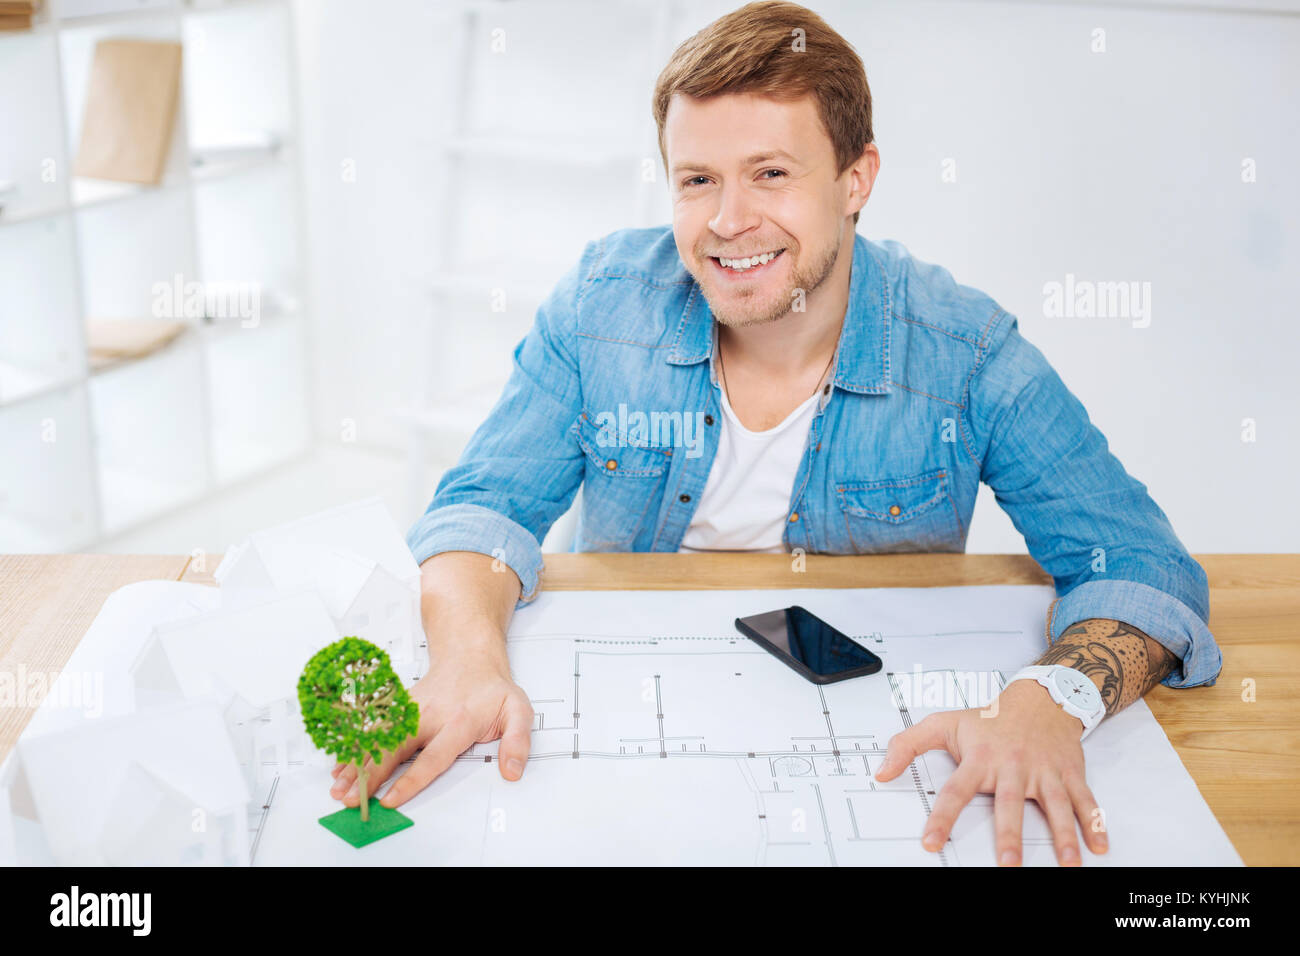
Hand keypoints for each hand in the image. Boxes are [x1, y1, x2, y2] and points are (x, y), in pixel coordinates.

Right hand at [329, 643, 533, 808]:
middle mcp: (429, 715)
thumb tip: (512, 771)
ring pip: (379, 739)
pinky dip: (356, 748)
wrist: (470, 655)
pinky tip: (340, 766)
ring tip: (339, 787)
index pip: (433, 757)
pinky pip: (374, 730)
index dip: (411, 780)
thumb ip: (518, 741)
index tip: (392, 798)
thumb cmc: (491, 688)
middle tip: (353, 798)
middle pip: (395, 748)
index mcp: (459, 721)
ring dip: (357, 763)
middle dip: (372, 774)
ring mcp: (410, 710)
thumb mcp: (518, 710)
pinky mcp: (399, 708)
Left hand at [873, 680, 1107, 865]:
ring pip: (1055, 805)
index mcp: (980, 758)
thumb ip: (907, 746)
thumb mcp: (944, 724)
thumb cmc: (990, 718)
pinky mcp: (1069, 774)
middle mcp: (1013, 766)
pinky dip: (1096, 822)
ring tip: (1067, 864)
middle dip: (1010, 836)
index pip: (956, 792)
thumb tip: (881, 772)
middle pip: (1010, 804)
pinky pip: (1086, 800)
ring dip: (1062, 836)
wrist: (1039, 698)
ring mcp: (1044, 771)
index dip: (943, 818)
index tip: (932, 843)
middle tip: (1008, 865)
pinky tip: (1100, 846)